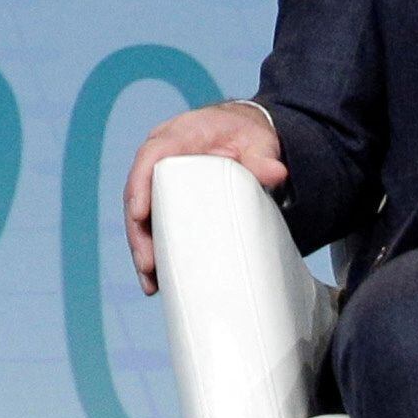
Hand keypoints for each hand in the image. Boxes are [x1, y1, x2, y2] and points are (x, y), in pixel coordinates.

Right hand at [124, 100, 287, 296]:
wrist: (244, 134)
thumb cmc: (248, 135)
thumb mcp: (259, 141)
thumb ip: (263, 157)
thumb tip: (277, 173)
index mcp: (178, 135)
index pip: (151, 157)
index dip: (140, 185)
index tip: (140, 215)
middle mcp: (161, 157)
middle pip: (139, 194)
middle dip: (139, 232)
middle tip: (148, 265)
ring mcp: (161, 179)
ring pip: (141, 215)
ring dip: (143, 248)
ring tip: (151, 283)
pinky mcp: (167, 198)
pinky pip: (154, 224)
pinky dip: (155, 250)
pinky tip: (158, 280)